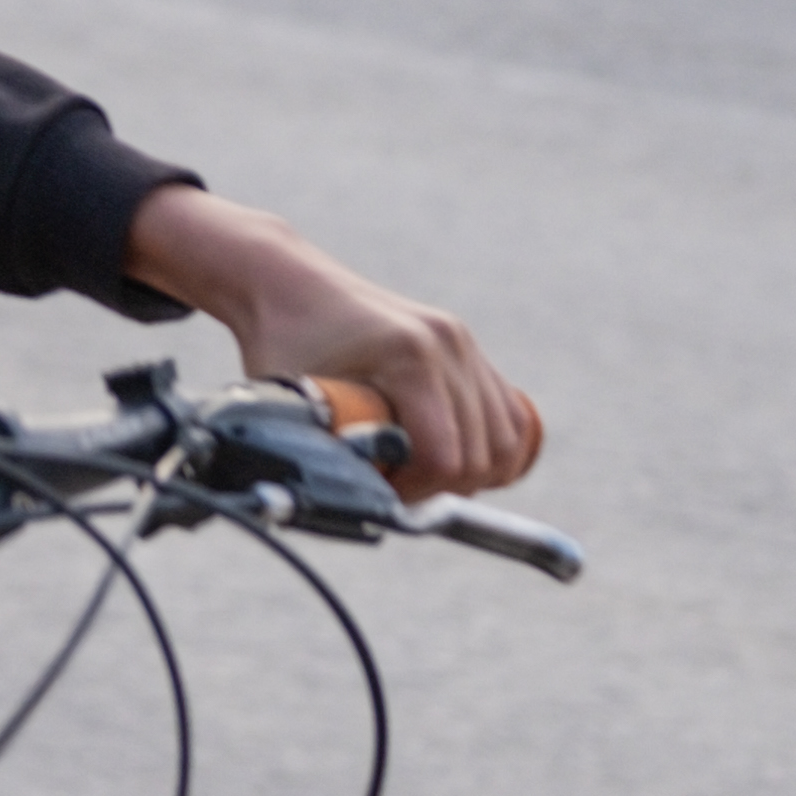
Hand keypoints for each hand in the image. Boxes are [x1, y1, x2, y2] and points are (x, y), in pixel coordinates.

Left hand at [126, 184, 541, 498]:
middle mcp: (449, 344)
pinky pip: (509, 414)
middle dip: (441, 487)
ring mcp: (464, 343)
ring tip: (422, 476)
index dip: (414, 491)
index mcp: (411, 357)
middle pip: (484, 455)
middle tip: (396, 488)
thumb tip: (364, 509)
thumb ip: (333, 456)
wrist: (289, 287)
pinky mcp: (468, 348)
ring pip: (508, 438)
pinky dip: (492, 448)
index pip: (446, 458)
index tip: (379, 491)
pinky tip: (455, 459)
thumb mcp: (300, 405)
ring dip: (473, 473)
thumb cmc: (285, 347)